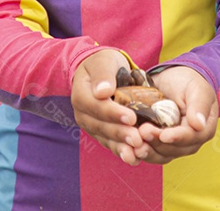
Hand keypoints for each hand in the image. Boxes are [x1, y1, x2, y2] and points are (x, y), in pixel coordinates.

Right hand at [71, 49, 149, 165]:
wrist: (102, 71)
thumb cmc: (104, 63)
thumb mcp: (103, 61)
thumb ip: (103, 74)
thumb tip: (103, 92)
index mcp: (81, 95)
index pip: (95, 106)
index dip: (112, 113)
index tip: (131, 117)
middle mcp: (83, 114)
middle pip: (101, 126)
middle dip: (120, 133)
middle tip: (138, 139)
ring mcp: (92, 126)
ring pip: (106, 139)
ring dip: (122, 147)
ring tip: (137, 153)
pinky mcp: (102, 134)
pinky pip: (111, 144)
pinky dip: (123, 151)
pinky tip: (136, 158)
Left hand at [138, 66, 217, 163]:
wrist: (173, 80)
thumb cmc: (188, 82)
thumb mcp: (197, 88)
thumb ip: (199, 105)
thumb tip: (199, 125)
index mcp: (203, 129)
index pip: (191, 137)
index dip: (177, 137)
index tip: (164, 135)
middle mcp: (189, 142)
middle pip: (173, 149)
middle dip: (157, 143)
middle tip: (143, 131)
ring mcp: (173, 145)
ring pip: (160, 155)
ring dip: (147, 151)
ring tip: (134, 144)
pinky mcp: (158, 144)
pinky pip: (150, 152)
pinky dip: (139, 151)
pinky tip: (128, 147)